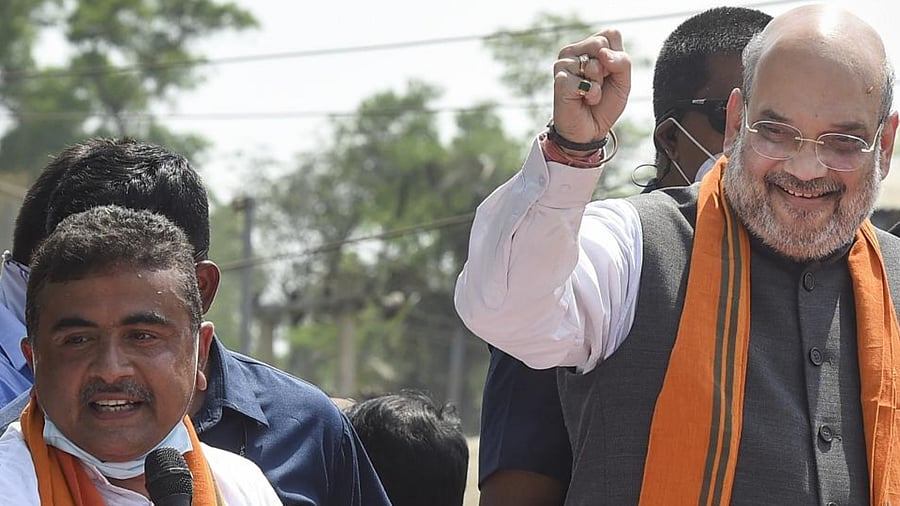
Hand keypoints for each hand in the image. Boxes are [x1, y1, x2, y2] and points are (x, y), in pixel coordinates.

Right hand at [552, 30, 630, 147]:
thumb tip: (602, 53)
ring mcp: (563, 64)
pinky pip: (586, 83)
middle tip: (598, 84)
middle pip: (601, 44)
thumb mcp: (624, 82)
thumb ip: (622, 62)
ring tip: (588, 93)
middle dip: (608, 70)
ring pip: (594, 64)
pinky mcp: (560, 80)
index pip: (611, 34)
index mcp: (588, 47)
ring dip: (599, 85)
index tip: (609, 73)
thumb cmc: (605, 104)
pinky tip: (582, 100)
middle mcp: (573, 51)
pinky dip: (592, 96)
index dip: (617, 57)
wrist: (589, 131)